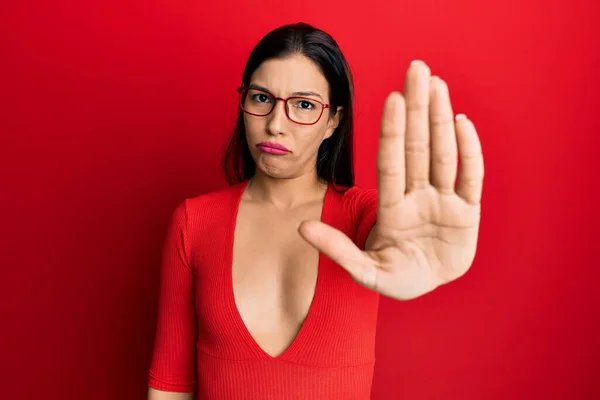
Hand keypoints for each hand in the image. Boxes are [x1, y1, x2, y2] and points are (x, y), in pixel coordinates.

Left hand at [299, 60, 483, 299]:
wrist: (427, 287)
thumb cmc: (396, 278)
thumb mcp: (364, 271)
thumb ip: (337, 249)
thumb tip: (301, 227)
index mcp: (393, 208)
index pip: (391, 163)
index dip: (392, 133)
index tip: (391, 99)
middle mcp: (418, 196)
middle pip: (418, 147)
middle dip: (418, 109)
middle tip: (417, 69)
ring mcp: (444, 203)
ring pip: (444, 153)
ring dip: (441, 119)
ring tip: (437, 84)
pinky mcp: (468, 214)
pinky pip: (470, 178)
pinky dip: (469, 152)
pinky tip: (462, 123)